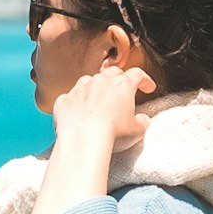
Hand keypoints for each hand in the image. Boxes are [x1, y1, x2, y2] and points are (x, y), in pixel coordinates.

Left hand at [36, 63, 157, 212]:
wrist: (83, 140)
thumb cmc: (112, 134)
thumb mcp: (137, 130)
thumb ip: (142, 121)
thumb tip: (142, 120)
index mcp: (122, 85)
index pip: (137, 75)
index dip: (144, 80)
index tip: (147, 87)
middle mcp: (100, 82)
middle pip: (112, 73)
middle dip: (119, 79)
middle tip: (123, 90)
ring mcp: (80, 89)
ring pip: (89, 81)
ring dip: (96, 88)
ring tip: (100, 101)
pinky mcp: (65, 101)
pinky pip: (71, 97)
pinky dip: (76, 102)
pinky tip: (79, 112)